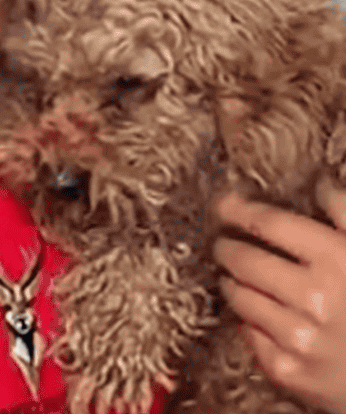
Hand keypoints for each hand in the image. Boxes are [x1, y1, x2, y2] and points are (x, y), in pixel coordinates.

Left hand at [212, 175, 345, 413]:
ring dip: (233, 282)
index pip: (269, 223)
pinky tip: (256, 314)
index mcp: (336, 259)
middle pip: (245, 260)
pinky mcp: (292, 372)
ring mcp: (300, 337)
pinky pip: (251, 336)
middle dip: (228, 247)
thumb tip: (321, 184)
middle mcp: (315, 297)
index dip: (238, 209)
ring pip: (241, 297)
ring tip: (234, 276)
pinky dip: (250, 322)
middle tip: (223, 244)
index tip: (222, 204)